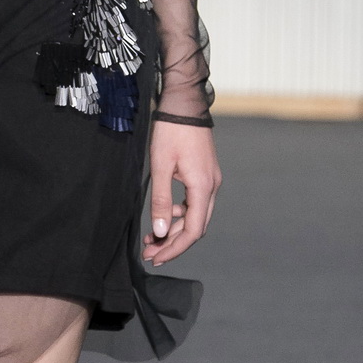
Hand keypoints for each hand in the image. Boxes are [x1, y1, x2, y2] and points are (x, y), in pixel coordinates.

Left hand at [142, 120, 219, 266]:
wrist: (184, 104)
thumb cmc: (171, 132)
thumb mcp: (160, 167)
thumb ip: (160, 202)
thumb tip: (159, 232)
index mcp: (202, 187)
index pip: (192, 231)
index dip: (174, 248)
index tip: (156, 257)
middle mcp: (212, 187)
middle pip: (196, 227)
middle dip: (173, 242)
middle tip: (150, 252)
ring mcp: (211, 180)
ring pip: (196, 216)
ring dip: (175, 228)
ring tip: (152, 236)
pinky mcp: (205, 174)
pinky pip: (195, 203)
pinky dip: (180, 213)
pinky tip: (164, 213)